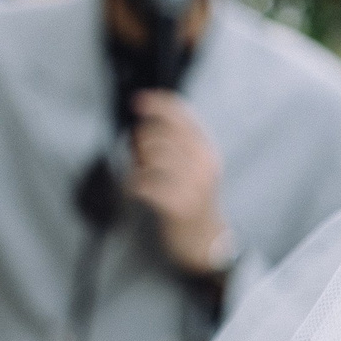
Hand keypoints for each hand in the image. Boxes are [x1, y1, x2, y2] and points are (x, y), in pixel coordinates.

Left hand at [126, 90, 232, 272]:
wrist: (205, 240)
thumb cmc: (193, 200)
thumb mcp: (194, 166)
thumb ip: (178, 144)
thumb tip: (145, 122)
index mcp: (206, 150)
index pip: (182, 115)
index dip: (158, 104)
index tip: (139, 100)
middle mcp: (203, 164)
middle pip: (161, 134)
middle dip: (140, 141)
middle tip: (137, 156)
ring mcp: (192, 184)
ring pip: (152, 156)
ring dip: (137, 164)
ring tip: (139, 174)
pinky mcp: (178, 205)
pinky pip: (145, 184)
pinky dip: (134, 184)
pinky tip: (135, 190)